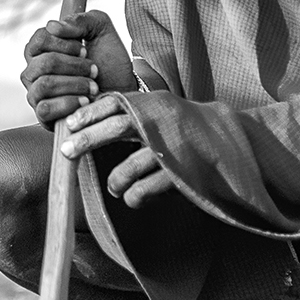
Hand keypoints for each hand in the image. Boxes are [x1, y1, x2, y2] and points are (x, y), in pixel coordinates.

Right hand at [20, 9, 137, 126]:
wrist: (123, 92)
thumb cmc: (109, 61)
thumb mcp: (101, 30)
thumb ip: (80, 20)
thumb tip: (54, 26)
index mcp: (43, 49)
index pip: (39, 39)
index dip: (64, 43)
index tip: (85, 48)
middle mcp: (34, 71)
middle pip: (43, 62)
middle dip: (75, 65)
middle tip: (94, 69)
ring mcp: (36, 94)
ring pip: (44, 85)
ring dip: (75, 84)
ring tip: (93, 86)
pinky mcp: (44, 115)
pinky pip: (45, 108)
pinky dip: (68, 103)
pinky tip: (85, 101)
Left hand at [58, 92, 178, 207]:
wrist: (234, 145)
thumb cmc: (190, 128)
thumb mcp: (165, 107)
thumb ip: (138, 105)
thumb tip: (99, 105)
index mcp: (155, 104)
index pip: (116, 102)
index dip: (89, 112)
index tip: (69, 124)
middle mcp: (163, 123)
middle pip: (118, 128)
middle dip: (88, 140)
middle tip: (66, 152)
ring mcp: (172, 151)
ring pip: (129, 167)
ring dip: (115, 181)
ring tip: (115, 187)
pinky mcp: (180, 177)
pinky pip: (144, 191)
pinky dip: (134, 197)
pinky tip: (134, 198)